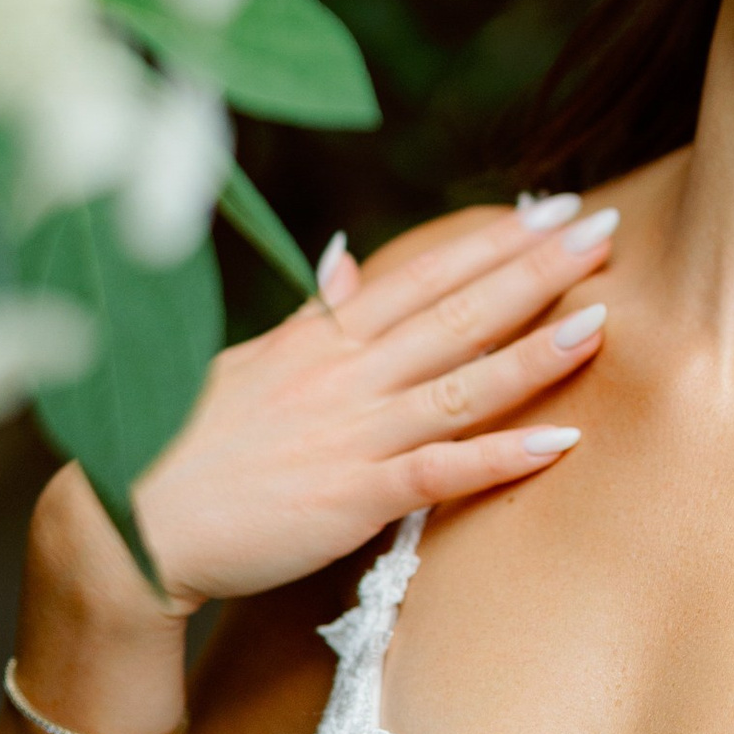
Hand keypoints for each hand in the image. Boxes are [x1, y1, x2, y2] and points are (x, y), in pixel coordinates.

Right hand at [124, 194, 617, 611]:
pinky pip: (441, 472)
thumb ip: (310, 318)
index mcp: (320, 338)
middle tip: (602, 227)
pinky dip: (502, 456)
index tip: (549, 208)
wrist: (131, 525)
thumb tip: (346, 262)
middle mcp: (344, 374)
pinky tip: (560, 441)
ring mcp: (351, 434)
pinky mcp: (352, 498)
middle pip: (456, 311)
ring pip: (462, 382)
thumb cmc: (184, 446)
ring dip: (535, 350)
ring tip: (602, 316)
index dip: (489, 241)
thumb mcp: (247, 363)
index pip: (422, 275)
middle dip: (534, 268)